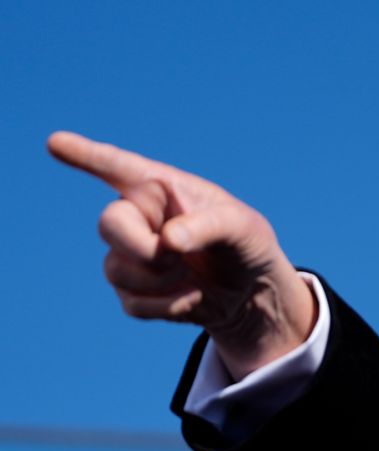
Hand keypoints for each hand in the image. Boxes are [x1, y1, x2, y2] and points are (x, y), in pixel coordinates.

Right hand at [48, 131, 315, 380]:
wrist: (251, 294)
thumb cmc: (247, 246)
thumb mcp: (243, 229)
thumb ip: (209, 226)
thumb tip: (168, 241)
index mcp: (162, 188)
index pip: (117, 166)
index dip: (85, 155)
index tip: (55, 142)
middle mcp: (139, 215)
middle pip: (109, 225)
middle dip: (144, 249)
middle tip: (180, 258)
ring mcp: (129, 253)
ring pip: (117, 271)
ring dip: (163, 282)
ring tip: (194, 275)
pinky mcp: (131, 290)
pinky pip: (133, 304)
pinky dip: (168, 307)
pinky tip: (191, 297)